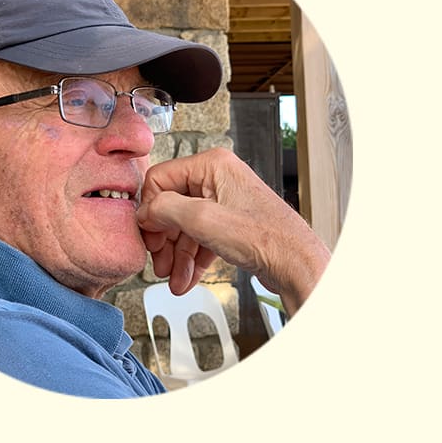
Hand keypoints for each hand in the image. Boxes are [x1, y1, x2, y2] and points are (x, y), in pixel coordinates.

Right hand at [136, 148, 329, 315]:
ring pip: (185, 226)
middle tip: (160, 261)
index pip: (160, 179)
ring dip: (176, 255)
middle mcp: (218, 178)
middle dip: (164, 239)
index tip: (148, 234)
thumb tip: (144, 211)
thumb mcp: (204, 220)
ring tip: (173, 277)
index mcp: (212, 165)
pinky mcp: (231, 223)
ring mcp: (225, 201)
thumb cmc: (266, 237)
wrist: (296, 264)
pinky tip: (186, 277)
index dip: (150, 210)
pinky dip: (191, 259)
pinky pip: (200, 237)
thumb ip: (166, 209)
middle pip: (171, 205)